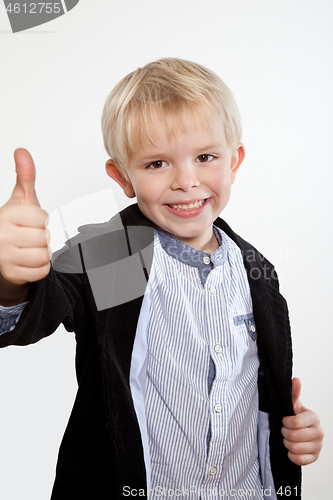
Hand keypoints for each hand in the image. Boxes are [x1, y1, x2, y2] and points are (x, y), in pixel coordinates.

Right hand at [0, 149, 49, 292]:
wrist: (1, 251)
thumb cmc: (15, 224)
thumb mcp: (21, 199)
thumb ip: (25, 176)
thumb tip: (22, 152)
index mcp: (7, 215)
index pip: (41, 218)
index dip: (41, 220)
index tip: (30, 221)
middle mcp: (3, 236)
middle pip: (44, 238)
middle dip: (42, 237)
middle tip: (30, 236)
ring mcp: (5, 256)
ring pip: (44, 255)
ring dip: (42, 253)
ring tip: (30, 248)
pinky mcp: (12, 273)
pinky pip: (42, 270)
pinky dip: (40, 267)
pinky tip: (29, 260)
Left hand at [281, 377, 323, 465]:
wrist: (298, 431)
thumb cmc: (294, 416)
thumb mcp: (292, 404)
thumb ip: (293, 393)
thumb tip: (296, 380)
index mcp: (314, 417)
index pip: (295, 423)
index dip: (285, 422)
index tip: (284, 420)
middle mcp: (319, 432)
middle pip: (293, 436)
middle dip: (284, 433)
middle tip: (284, 430)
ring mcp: (318, 446)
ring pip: (295, 449)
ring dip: (287, 444)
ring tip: (287, 439)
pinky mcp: (315, 457)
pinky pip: (299, 460)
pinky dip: (291, 455)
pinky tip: (291, 449)